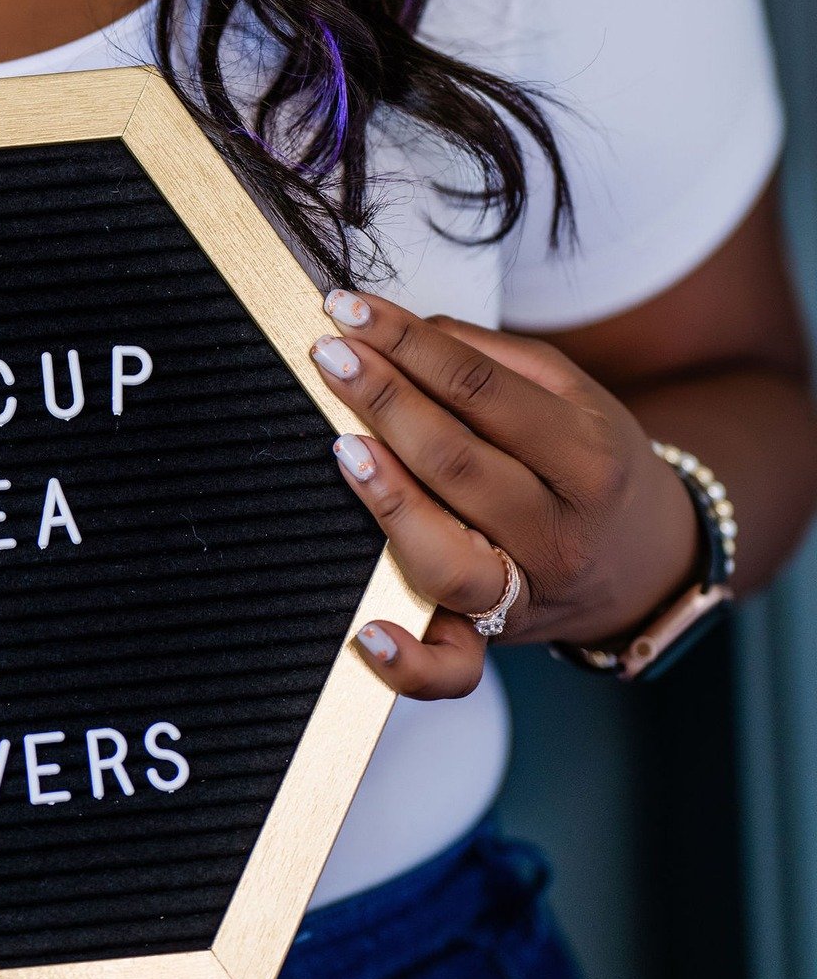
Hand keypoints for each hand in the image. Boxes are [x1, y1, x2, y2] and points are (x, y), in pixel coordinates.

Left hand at [311, 289, 699, 700]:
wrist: (650, 559)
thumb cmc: (591, 461)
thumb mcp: (571, 394)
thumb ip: (489, 357)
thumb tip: (401, 333)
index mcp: (587, 456)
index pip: (481, 389)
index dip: (408, 344)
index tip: (349, 309)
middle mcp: (559, 531)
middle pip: (458, 462)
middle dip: (385, 400)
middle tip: (329, 352)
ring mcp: (526, 593)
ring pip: (447, 558)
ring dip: (388, 501)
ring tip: (343, 447)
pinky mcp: (496, 639)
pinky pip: (453, 669)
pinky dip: (409, 664)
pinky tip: (365, 633)